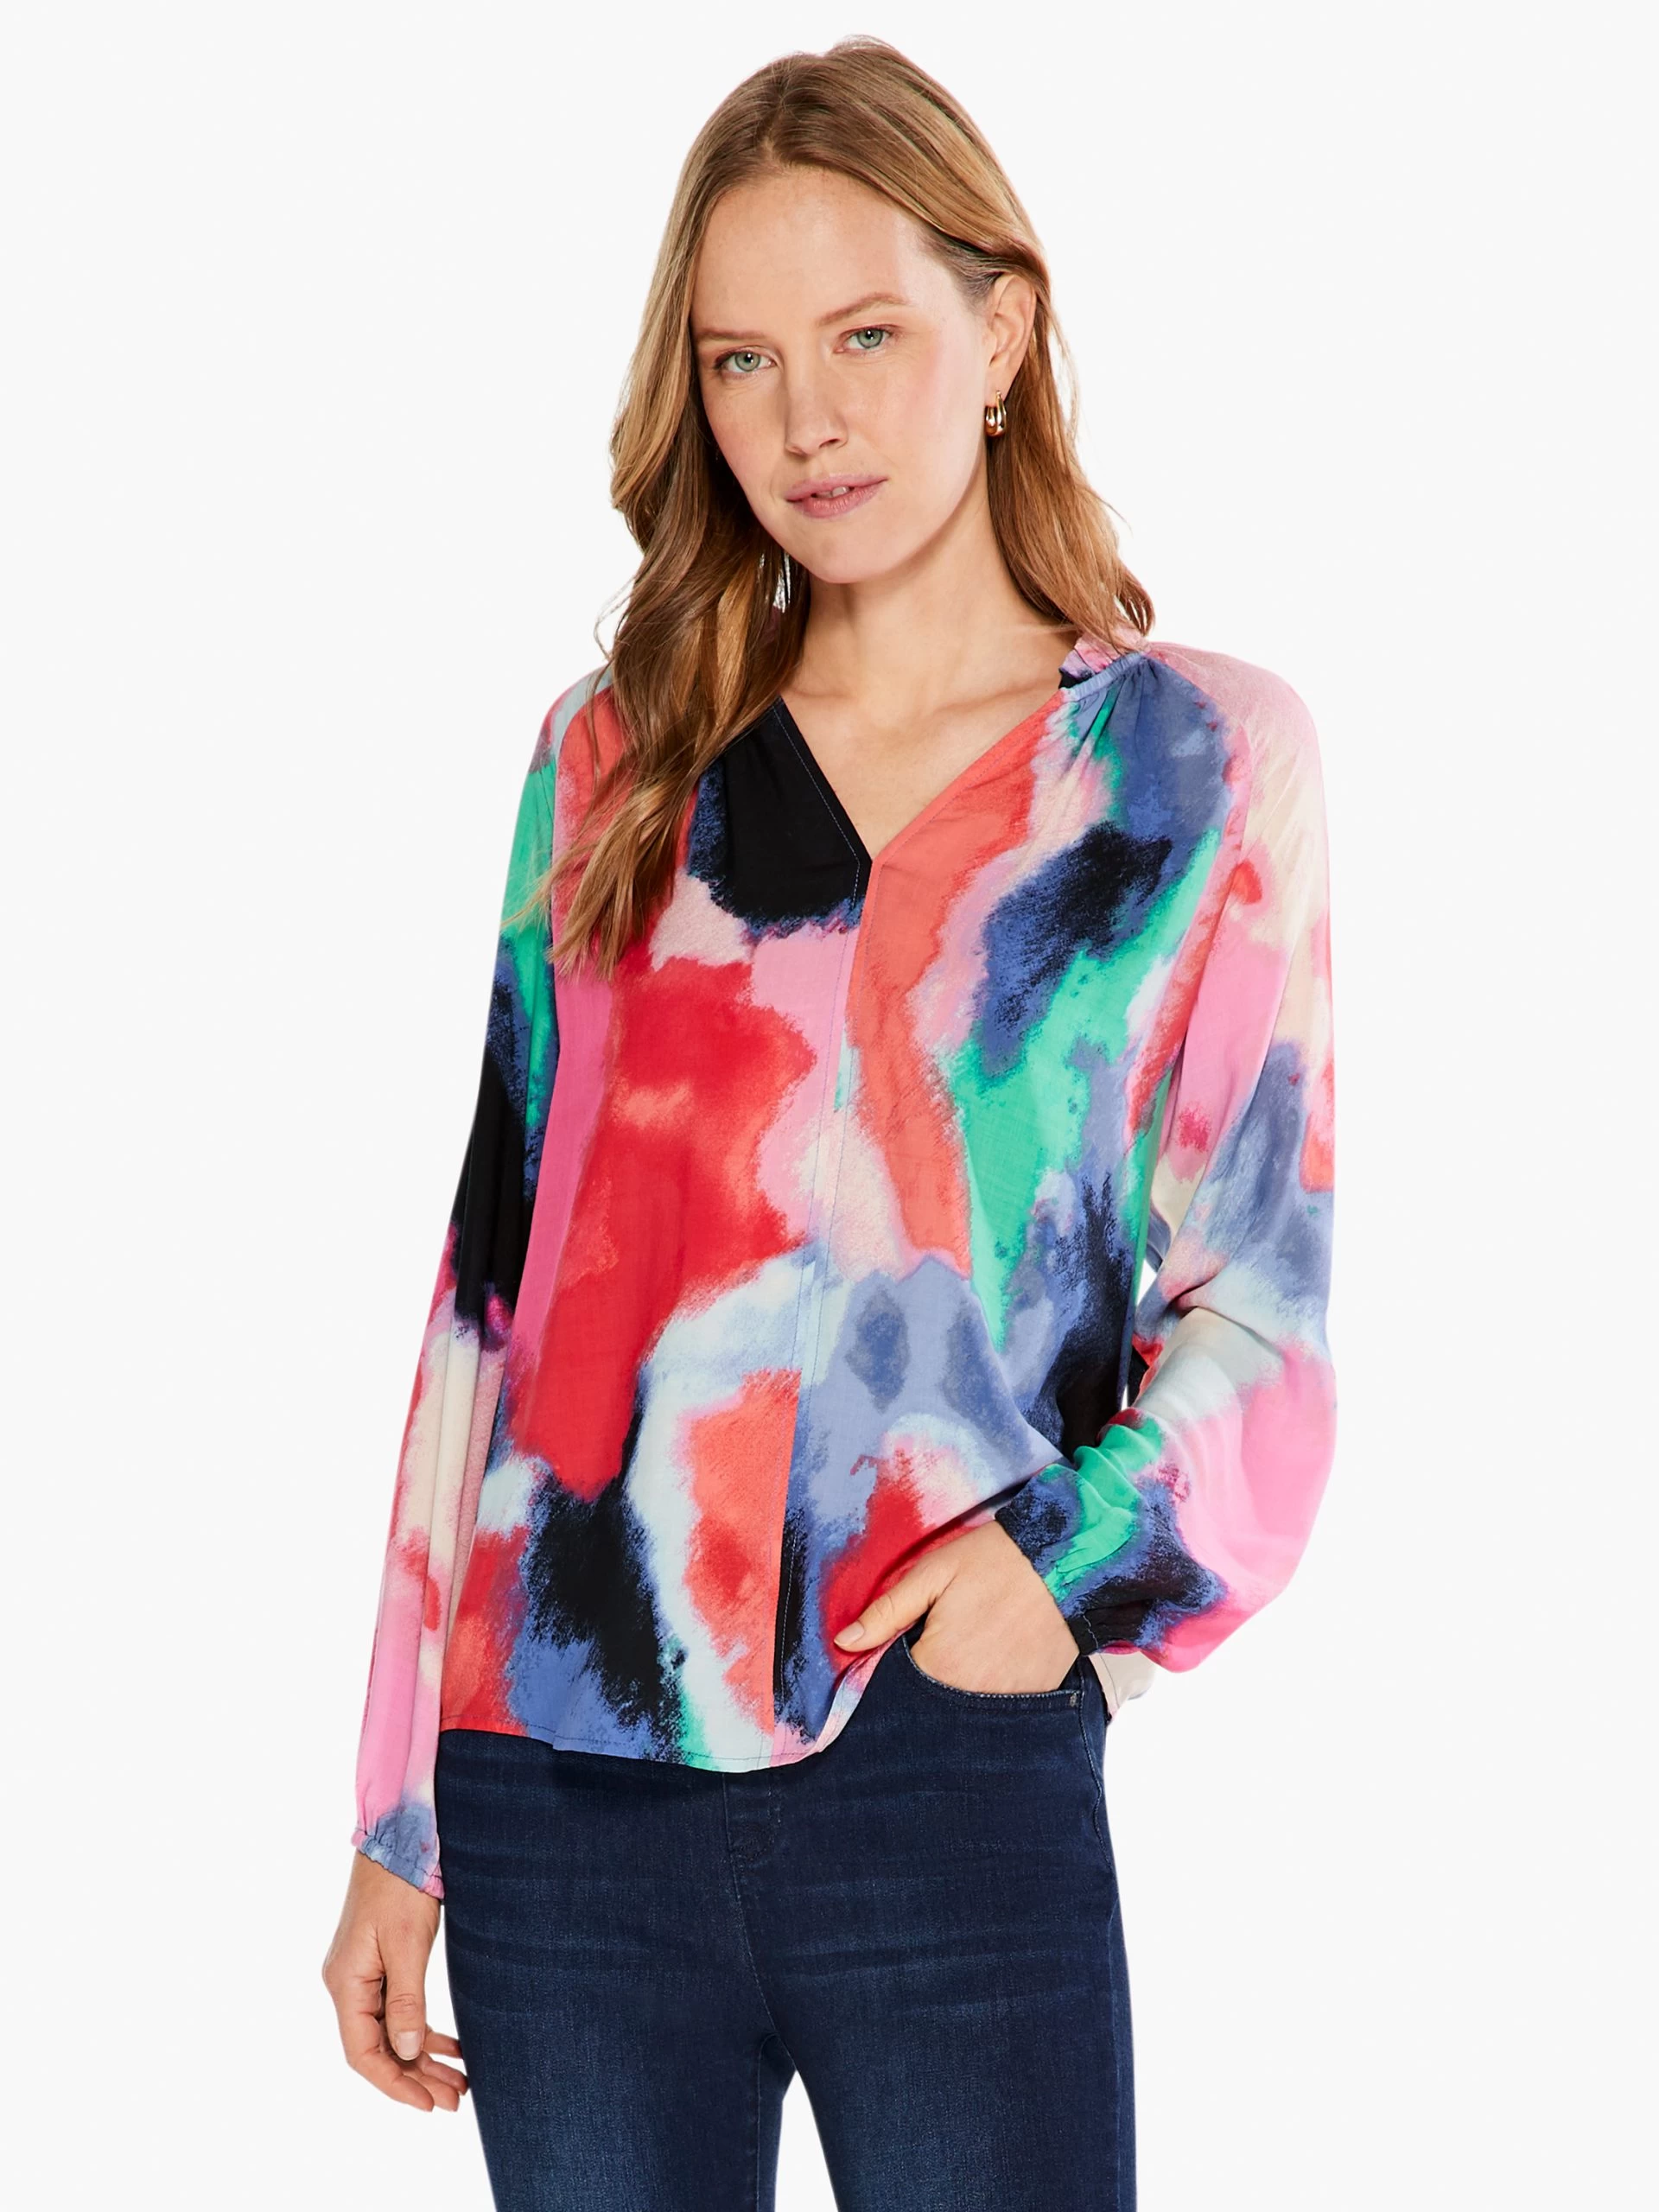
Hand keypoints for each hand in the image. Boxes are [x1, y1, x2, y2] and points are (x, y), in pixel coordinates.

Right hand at [321, 1851, 469, 2110]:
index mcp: (346, 1984)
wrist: (399, 1834)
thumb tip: (409, 2051)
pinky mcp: (379, 1960)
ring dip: (422, 2057)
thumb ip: (406, 2001)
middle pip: (378, 2048)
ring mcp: (362, 1972)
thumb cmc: (400, 1885)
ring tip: (458, 2081)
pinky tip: (450, 2045)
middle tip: (455, 2099)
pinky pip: (397, 2009)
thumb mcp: (407, 1944)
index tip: (429, 2104)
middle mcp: (347, 1983)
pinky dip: (423, 2029)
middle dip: (416, 2077)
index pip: (364, 2054)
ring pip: (391, 2031)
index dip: (395, 2084)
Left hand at [833, 1519, 1082, 1691]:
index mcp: (939, 1664)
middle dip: (923, 1687)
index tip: (899, 1652)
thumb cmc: (995, 1561)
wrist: (1067, 1559)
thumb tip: (843, 1642)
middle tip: (938, 1647)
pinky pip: (1001, 1708)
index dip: (891, 1672)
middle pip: (930, 1705)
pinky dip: (990, 1691)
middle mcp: (971, 1692)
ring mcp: (1006, 1699)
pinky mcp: (1035, 1696)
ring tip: (966, 1653)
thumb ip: (887, 1612)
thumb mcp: (933, 1574)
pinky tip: (992, 1662)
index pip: (896, 1689)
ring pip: (965, 1710)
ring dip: (957, 1691)